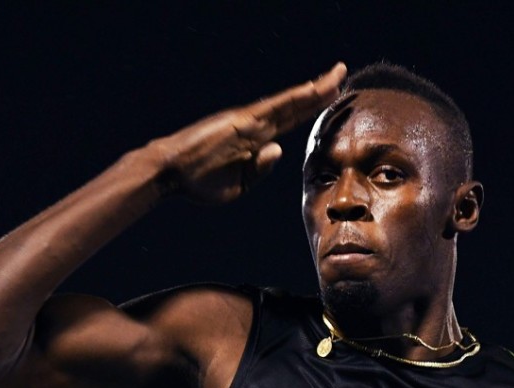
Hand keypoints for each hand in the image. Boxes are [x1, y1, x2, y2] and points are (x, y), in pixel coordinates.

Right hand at [153, 62, 346, 203]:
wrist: (171, 174)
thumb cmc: (200, 182)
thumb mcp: (239, 184)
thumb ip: (259, 169)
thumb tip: (278, 149)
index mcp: (256, 141)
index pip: (291, 123)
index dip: (312, 112)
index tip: (333, 103)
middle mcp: (256, 126)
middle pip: (295, 108)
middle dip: (320, 94)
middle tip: (342, 78)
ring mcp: (250, 121)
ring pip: (290, 103)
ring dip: (314, 90)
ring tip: (337, 77)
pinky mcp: (243, 120)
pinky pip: (276, 107)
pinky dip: (297, 97)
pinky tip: (315, 89)